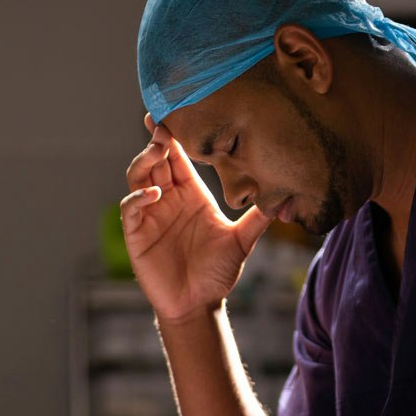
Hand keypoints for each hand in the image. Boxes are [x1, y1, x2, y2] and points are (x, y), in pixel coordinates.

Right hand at [120, 114, 272, 322]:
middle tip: (164, 123)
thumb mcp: (242, 241)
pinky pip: (131, 207)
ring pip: (139, 175)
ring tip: (159, 150)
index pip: (180, 156)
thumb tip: (284, 198)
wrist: (200, 303)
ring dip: (146, 160)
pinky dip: (138, 197)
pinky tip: (155, 194)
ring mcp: (150, 213)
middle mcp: (169, 198)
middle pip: (156, 158)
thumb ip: (258, 218)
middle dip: (158, 139)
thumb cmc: (218, 273)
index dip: (177, 135)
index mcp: (192, 193)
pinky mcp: (137, 232)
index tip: (179, 112)